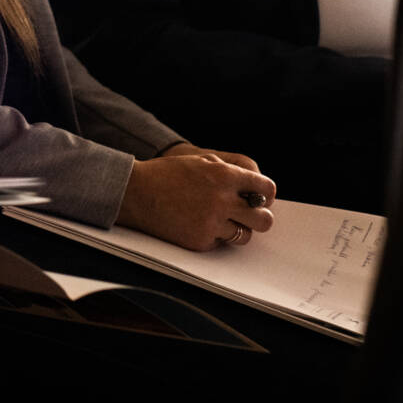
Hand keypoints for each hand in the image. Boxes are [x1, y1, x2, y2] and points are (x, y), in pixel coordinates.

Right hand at [117, 147, 275, 251]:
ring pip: (245, 235)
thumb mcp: (202, 160)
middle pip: (264, 219)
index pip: (266, 188)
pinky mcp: (200, 241)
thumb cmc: (168, 173)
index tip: (261, 197)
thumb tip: (256, 187)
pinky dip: (214, 234)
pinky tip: (198, 223)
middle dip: (260, 216)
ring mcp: (211, 223)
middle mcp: (221, 200)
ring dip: (237, 227)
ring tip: (222, 219)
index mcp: (224, 175)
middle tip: (249, 214)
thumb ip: (231, 170)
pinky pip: (220, 242)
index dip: (266, 194)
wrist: (136, 192)